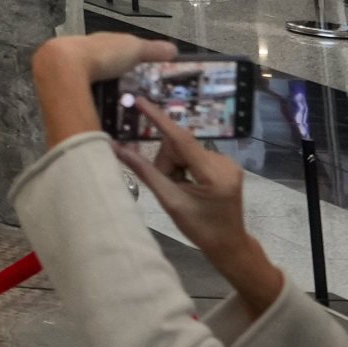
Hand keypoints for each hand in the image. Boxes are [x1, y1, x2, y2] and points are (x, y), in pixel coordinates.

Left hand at [29, 30, 160, 145]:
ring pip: (86, 84)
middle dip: (111, 81)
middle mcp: (79, 55)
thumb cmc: (101, 54)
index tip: (136, 75)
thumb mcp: (133, 48)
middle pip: (97, 70)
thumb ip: (153, 49)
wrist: (64, 67)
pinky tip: (100, 113)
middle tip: (130, 97)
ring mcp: (66, 72)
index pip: (111, 52)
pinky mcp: (60, 88)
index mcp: (95, 43)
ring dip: (100, 94)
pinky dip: (89, 103)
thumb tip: (173, 49)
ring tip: (119, 110)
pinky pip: (78, 97)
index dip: (123, 61)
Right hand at [115, 100, 280, 311]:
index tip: (139, 101)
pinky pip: (194, 154)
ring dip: (174, 166)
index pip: (181, 139)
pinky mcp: (226, 164)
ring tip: (181, 190)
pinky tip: (190, 186)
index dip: (158, 119)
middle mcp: (224, 162)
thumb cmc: (200, 229)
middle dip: (167, 163)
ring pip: (184, 150)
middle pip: (179, 146)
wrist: (229, 244)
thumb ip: (146, 173)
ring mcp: (227, 162)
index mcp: (213, 174)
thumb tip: (118, 149)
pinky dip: (184, 167)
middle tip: (169, 187)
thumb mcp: (170, 202)